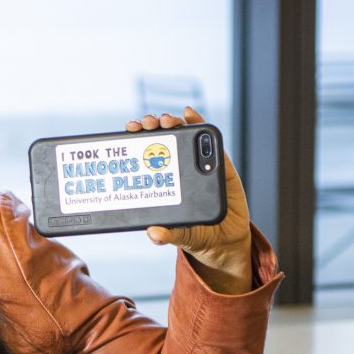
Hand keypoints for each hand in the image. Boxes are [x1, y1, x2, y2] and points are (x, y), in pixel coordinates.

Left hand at [127, 106, 253, 293]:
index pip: (144, 157)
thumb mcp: (181, 237)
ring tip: (166, 120)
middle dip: (151, 128)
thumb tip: (153, 233)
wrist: (226, 240)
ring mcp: (197, 165)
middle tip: (146, 124)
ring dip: (173, 122)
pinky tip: (190, 113)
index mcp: (162, 184)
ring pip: (182, 136)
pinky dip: (199, 123)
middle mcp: (177, 170)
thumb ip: (168, 235)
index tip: (128, 130)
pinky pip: (209, 140)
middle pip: (160, 142)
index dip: (135, 141)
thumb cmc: (197, 235)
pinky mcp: (219, 164)